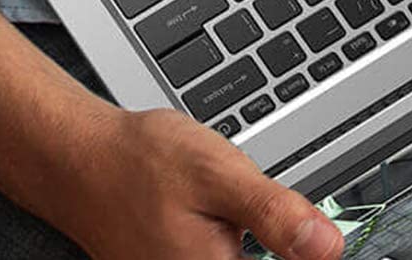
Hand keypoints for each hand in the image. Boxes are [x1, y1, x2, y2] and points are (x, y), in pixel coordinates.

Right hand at [49, 105, 343, 259]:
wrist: (81, 161)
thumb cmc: (142, 164)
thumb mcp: (222, 175)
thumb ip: (277, 215)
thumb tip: (331, 248)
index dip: (307, 255)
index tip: (313, 235)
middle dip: (277, 246)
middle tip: (252, 210)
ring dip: (254, 244)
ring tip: (230, 211)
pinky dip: (231, 244)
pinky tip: (219, 220)